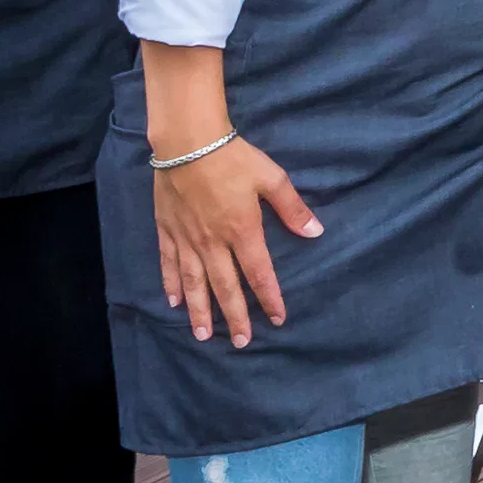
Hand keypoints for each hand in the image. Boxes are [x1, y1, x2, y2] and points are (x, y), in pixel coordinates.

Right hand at [154, 137, 312, 344]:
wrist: (186, 141)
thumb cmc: (232, 157)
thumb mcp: (271, 178)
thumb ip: (292, 208)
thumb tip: (315, 232)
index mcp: (242, 231)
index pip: (259, 273)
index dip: (269, 298)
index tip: (277, 319)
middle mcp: (213, 242)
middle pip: (225, 286)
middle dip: (235, 316)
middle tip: (241, 342)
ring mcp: (187, 238)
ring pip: (194, 282)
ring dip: (200, 310)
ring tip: (203, 335)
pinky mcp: (167, 229)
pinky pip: (169, 263)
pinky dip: (171, 283)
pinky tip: (173, 301)